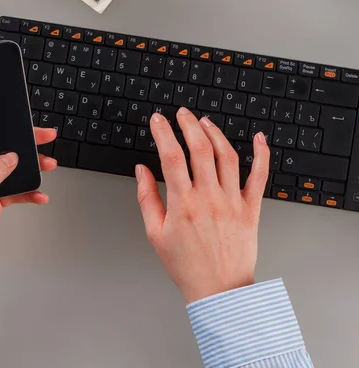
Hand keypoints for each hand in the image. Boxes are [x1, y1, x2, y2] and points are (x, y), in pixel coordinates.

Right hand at [136, 108, 269, 303]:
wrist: (218, 290)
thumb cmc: (185, 265)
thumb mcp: (155, 233)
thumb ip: (147, 198)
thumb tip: (142, 170)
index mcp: (183, 204)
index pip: (171, 156)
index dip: (163, 133)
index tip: (157, 120)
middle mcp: (209, 198)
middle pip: (199, 149)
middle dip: (188, 124)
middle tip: (181, 113)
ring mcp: (232, 201)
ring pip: (227, 156)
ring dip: (214, 133)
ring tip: (204, 122)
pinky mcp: (251, 208)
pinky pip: (259, 176)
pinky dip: (261, 154)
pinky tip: (258, 138)